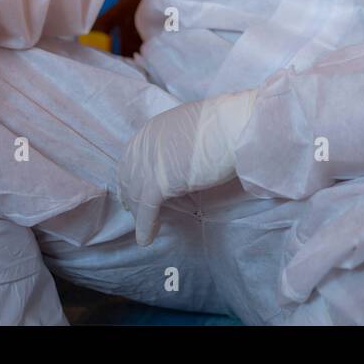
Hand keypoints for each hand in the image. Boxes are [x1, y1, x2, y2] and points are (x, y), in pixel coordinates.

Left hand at [117, 89, 256, 245]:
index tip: (135, 188)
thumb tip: (184, 156)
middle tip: (135, 211)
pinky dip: (145, 226)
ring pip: (136, 194)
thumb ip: (181, 142)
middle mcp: (145, 144)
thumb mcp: (194, 128)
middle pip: (129, 176)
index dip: (133, 174)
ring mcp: (149, 164)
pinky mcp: (158, 183)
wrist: (234, 126)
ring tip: (146, 229)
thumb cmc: (226, 124)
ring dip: (139, 214)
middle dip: (131, 195)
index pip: (133, 156)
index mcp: (154, 129)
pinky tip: (146, 239)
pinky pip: (147, 210)